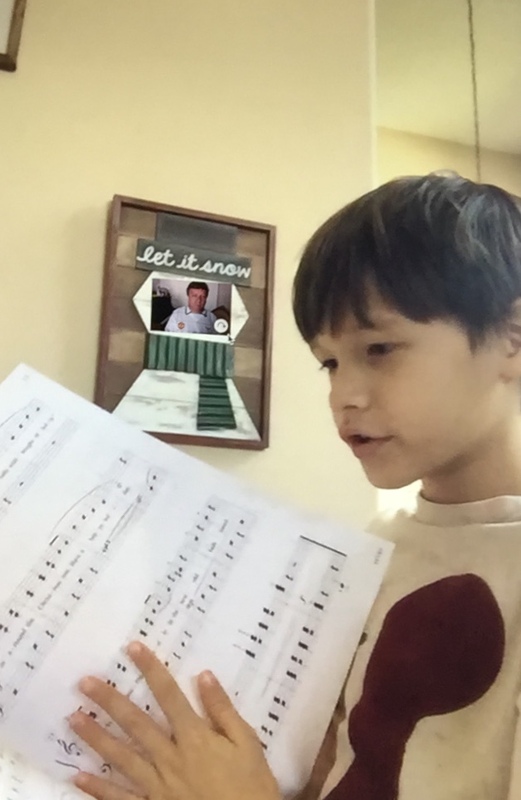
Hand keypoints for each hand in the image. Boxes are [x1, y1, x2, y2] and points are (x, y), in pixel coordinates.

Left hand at [68, 642, 280, 799]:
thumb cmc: (251, 787)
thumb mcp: (248, 745)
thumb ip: (224, 711)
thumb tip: (205, 676)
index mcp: (195, 737)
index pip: (168, 695)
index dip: (150, 669)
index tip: (132, 648)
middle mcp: (171, 757)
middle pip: (135, 723)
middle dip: (109, 701)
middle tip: (84, 682)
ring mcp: (158, 786)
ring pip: (121, 757)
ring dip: (96, 737)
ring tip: (73, 718)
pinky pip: (120, 799)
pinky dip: (98, 789)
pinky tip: (79, 777)